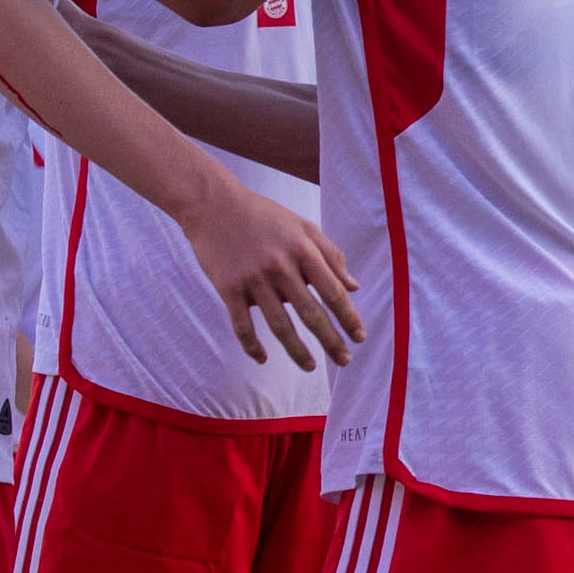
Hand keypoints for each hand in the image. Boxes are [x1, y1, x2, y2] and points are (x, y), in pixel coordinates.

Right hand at [175, 179, 364, 370]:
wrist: (214, 205)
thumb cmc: (264, 216)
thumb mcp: (303, 226)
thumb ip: (331, 254)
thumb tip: (354, 287)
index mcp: (303, 249)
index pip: (333, 291)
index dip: (348, 317)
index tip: (360, 337)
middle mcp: (280, 266)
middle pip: (311, 312)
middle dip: (331, 341)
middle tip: (344, 361)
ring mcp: (253, 279)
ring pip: (279, 325)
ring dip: (297, 351)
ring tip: (310, 367)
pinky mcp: (228, 288)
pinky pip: (242, 325)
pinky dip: (252, 346)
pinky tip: (263, 359)